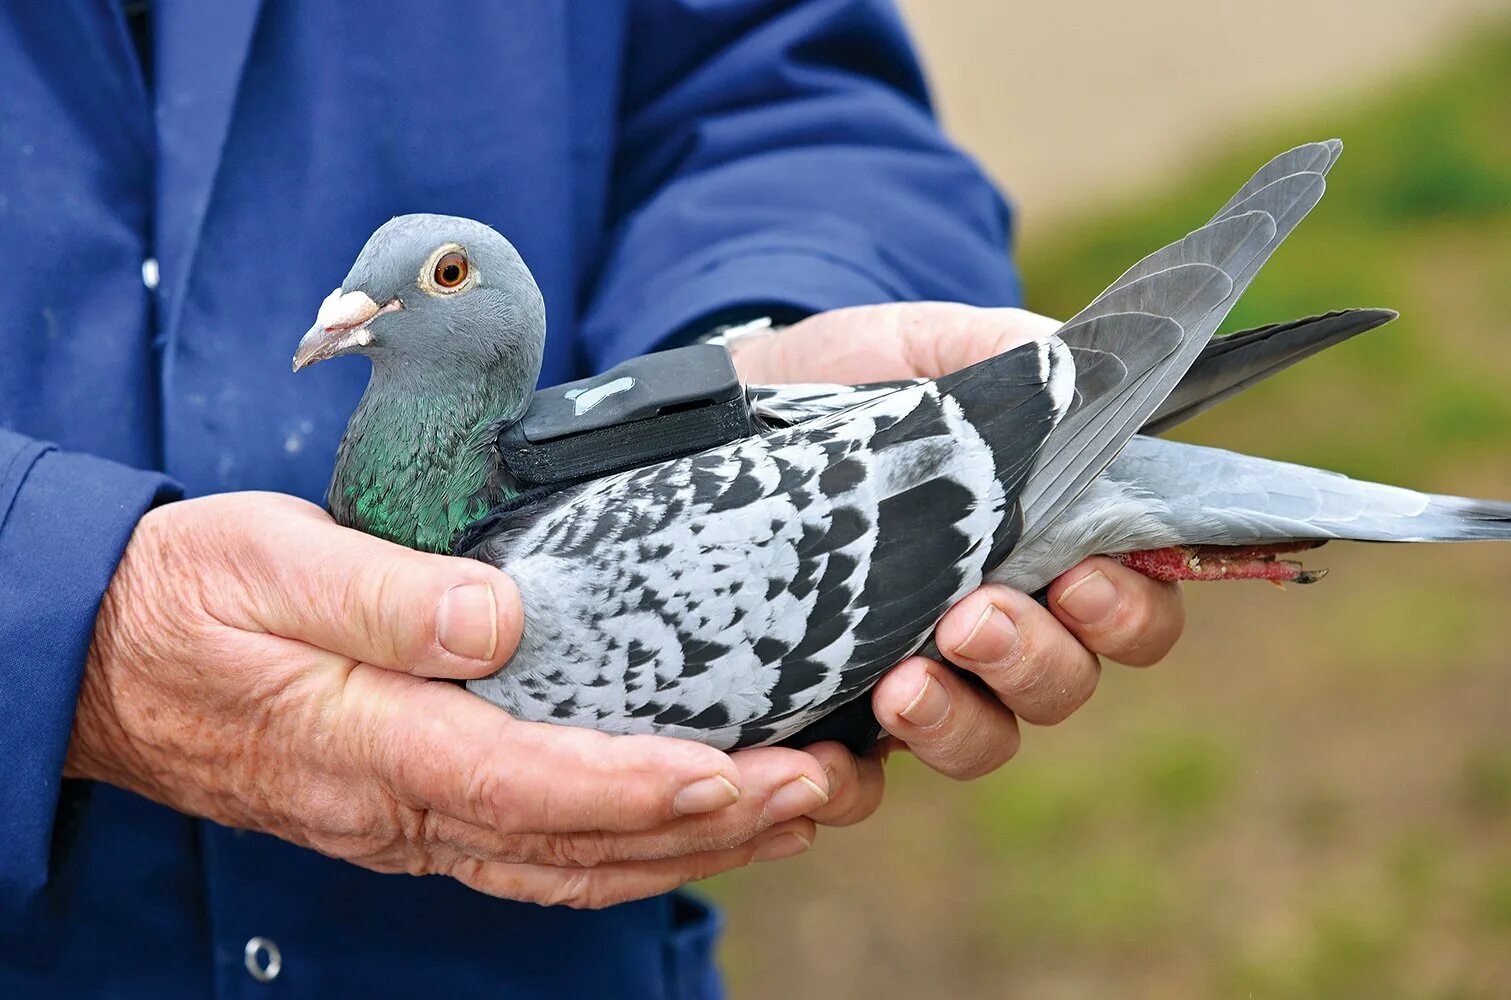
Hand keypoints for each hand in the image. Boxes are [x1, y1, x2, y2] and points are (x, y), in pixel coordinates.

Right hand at [68, 493, 835, 908]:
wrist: (109, 656)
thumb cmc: (188, 600)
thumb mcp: (268, 565)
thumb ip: (384, 597)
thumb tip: (499, 618)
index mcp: (375, 743)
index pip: (532, 788)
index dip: (640, 791)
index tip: (739, 777)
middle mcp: (404, 805)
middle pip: (579, 842)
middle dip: (711, 827)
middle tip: (821, 790)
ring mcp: (412, 818)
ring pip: (571, 860)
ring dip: (690, 846)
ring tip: (794, 812)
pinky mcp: (417, 804)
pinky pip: (539, 849)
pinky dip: (626, 846)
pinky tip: (688, 826)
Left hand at [734, 302, 1185, 780]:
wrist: (727, 407)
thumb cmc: (851, 377)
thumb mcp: (929, 346)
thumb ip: (1013, 357)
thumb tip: (1090, 373)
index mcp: (1052, 543)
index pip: (1137, 606)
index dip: (1128, 611)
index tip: (1080, 580)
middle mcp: (1001, 622)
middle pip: (1066, 684)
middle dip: (1033, 661)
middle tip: (973, 619)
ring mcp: (923, 672)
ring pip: (984, 739)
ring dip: (957, 723)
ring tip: (901, 685)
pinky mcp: (836, 708)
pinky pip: (866, 780)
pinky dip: (855, 781)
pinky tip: (826, 754)